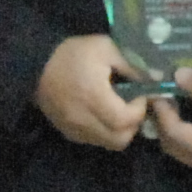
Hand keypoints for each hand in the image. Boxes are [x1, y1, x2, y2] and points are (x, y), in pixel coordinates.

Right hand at [36, 34, 151, 149]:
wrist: (35, 66)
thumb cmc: (72, 54)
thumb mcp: (105, 48)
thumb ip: (132, 64)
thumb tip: (156, 77)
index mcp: (93, 96)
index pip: (125, 120)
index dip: (139, 110)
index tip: (139, 95)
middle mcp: (83, 119)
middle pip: (120, 139)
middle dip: (133, 125)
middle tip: (133, 106)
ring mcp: (74, 129)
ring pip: (109, 144)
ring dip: (120, 131)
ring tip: (119, 110)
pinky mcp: (69, 133)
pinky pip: (95, 141)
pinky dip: (105, 132)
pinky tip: (103, 114)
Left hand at [159, 69, 191, 177]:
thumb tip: (176, 75)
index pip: (171, 130)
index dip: (161, 110)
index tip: (157, 91)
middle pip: (171, 146)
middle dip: (163, 123)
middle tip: (163, 99)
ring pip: (182, 151)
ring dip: (175, 130)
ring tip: (177, 104)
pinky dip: (189, 136)